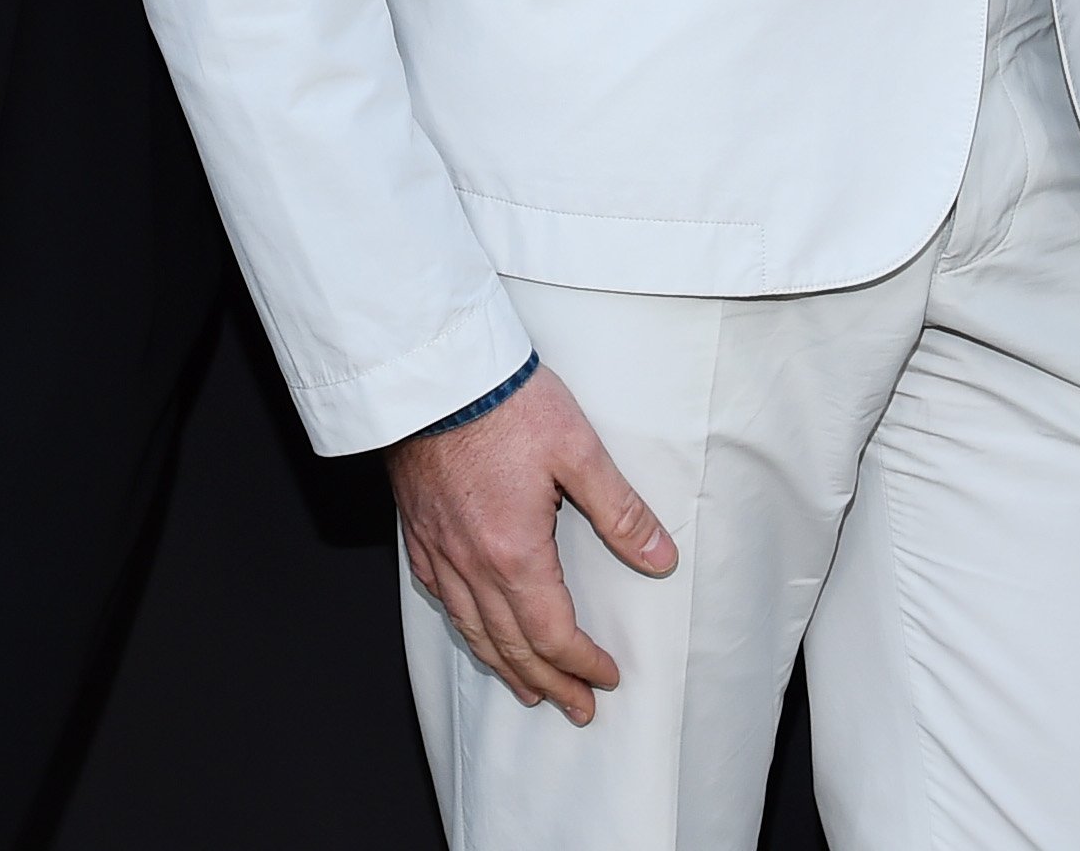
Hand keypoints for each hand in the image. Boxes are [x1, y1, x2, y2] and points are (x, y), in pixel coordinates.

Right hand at [389, 365, 676, 722]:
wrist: (432, 372)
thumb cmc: (502, 403)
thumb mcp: (578, 450)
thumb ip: (620, 511)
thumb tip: (660, 558)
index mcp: (514, 553)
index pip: (553, 634)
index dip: (583, 663)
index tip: (607, 678)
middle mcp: (471, 564)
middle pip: (512, 646)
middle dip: (549, 683)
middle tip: (576, 708)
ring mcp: (439, 549)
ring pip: (472, 630)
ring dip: (505, 666)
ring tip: (526, 689)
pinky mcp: (419, 530)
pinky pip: (439, 596)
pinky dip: (463, 625)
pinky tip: (472, 626)